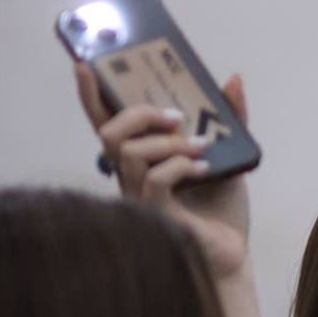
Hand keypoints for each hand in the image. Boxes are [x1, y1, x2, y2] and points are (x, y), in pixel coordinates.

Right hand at [76, 62, 251, 279]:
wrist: (233, 251)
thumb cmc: (222, 208)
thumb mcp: (229, 154)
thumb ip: (229, 119)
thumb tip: (233, 80)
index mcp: (140, 160)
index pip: (105, 124)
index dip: (91, 97)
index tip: (84, 65)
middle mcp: (130, 178)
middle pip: (109, 133)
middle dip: (141, 114)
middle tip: (178, 118)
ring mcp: (138, 198)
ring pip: (129, 153)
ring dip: (167, 143)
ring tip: (200, 147)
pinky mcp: (154, 216)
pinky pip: (154, 180)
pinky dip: (180, 167)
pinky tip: (204, 169)